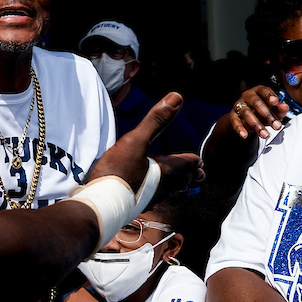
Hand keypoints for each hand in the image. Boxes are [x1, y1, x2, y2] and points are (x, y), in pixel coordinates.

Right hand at [88, 92, 204, 194]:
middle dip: (191, 176)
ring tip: (180, 183)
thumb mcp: (137, 140)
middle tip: (198, 175)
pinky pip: (156, 197)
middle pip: (183, 181)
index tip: (199, 161)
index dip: (193, 161)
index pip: (187, 164)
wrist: (102, 201)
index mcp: (167, 169)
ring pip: (171, 191)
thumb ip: (156, 120)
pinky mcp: (138, 203)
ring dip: (178, 185)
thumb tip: (177, 97)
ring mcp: (152, 197)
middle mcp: (164, 186)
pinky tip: (152, 191)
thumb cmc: (119, 170)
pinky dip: (161, 192)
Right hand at [230, 85, 289, 139]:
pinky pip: (235, 121)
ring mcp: (239, 105)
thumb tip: (284, 107)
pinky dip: (239, 128)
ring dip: (257, 125)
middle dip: (267, 115)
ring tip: (265, 135)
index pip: (264, 90)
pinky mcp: (233, 115)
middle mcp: (247, 96)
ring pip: (246, 113)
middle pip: (256, 103)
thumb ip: (279, 109)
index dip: (269, 95)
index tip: (275, 102)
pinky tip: (244, 135)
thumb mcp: (273, 110)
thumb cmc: (262, 111)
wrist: (245, 117)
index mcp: (258, 91)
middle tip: (277, 126)